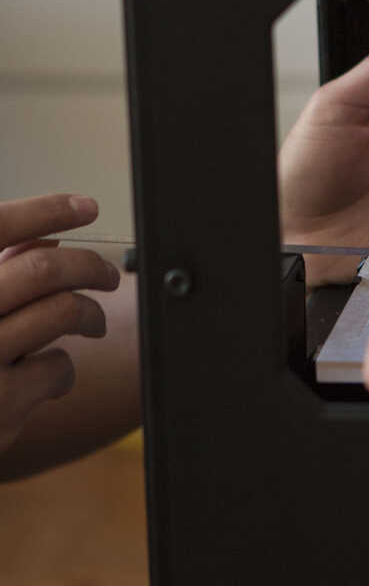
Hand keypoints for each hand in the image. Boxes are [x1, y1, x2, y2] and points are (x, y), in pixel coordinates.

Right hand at [0, 194, 119, 457]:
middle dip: (90, 266)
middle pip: (42, 269)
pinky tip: (51, 378)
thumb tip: (48, 241)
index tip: (87, 207)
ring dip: (92, 315)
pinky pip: (57, 367)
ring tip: (94, 324)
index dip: (47, 211)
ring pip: (62, 312)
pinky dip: (64, 370)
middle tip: (109, 276)